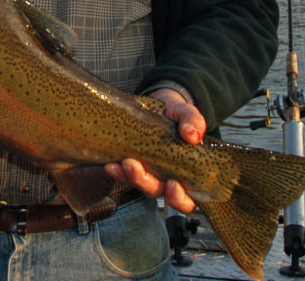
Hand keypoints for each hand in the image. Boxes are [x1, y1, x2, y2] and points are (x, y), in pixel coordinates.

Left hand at [104, 88, 206, 212]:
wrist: (161, 104)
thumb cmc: (178, 114)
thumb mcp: (187, 113)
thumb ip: (194, 121)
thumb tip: (193, 135)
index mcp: (188, 173)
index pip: (186, 199)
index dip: (180, 198)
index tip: (173, 184)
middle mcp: (167, 178)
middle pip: (159, 193)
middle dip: (148, 184)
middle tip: (138, 169)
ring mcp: (148, 172)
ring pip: (141, 185)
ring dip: (132, 177)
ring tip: (125, 162)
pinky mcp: (131, 164)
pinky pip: (123, 174)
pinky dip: (117, 172)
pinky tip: (111, 164)